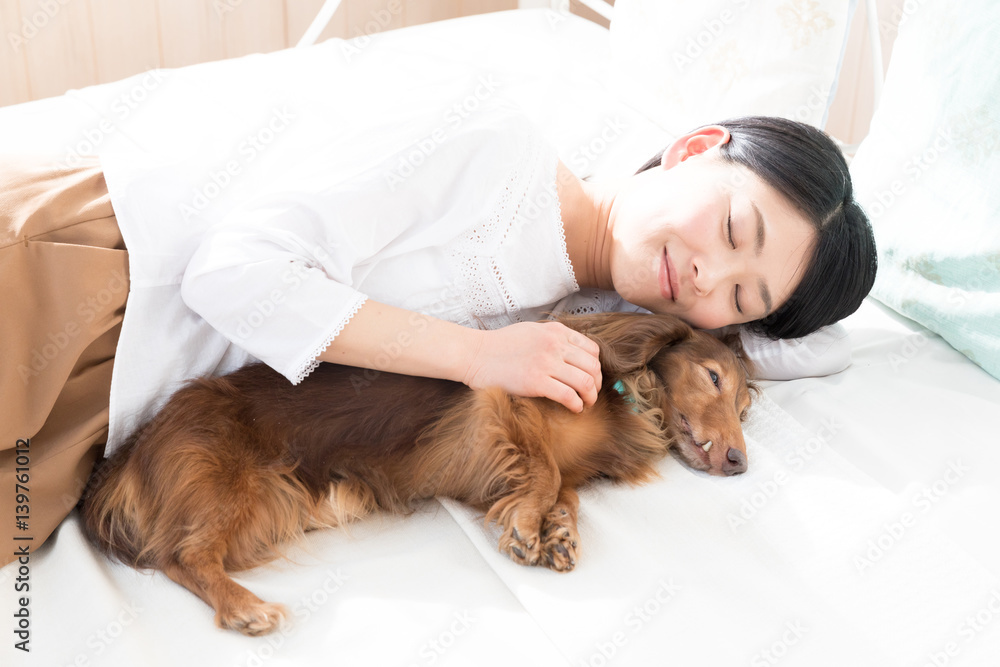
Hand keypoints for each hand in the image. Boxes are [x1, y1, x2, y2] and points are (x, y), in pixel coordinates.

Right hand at [461, 321, 601, 412]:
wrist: (475, 354)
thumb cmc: (500, 345)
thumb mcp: (532, 331)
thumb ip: (554, 339)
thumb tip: (573, 354)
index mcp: (556, 332)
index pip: (592, 350)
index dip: (596, 368)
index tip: (591, 379)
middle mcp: (555, 345)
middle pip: (593, 367)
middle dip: (597, 385)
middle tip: (591, 395)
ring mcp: (546, 363)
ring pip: (586, 382)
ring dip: (590, 397)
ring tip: (585, 404)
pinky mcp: (536, 382)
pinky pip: (568, 396)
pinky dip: (576, 405)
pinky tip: (574, 409)